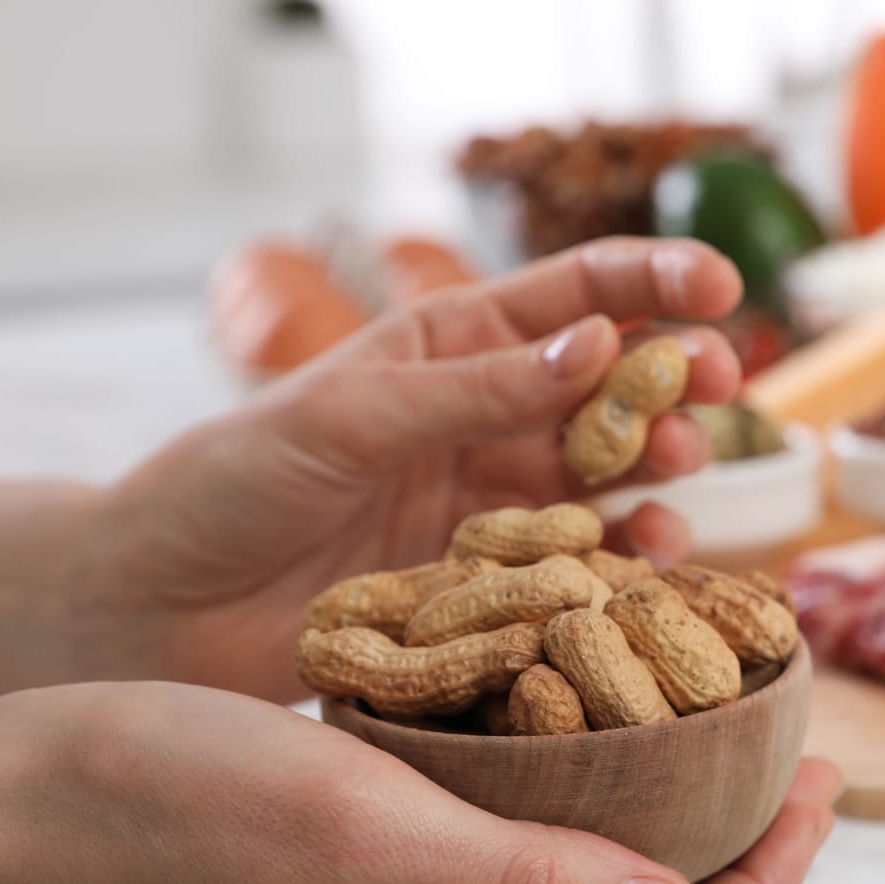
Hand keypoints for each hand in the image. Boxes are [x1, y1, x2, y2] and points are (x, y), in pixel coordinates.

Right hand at [0, 681, 839, 883]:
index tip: (827, 783)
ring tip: (728, 729)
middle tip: (800, 751)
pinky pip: (519, 845)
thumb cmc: (174, 790)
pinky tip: (602, 718)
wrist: (34, 782)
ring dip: (667, 820)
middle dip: (736, 854)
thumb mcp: (358, 820)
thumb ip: (517, 876)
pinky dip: (586, 792)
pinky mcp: (376, 870)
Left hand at [85, 238, 745, 698]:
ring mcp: (494, 496)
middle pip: (616, 381)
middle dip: (679, 375)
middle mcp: (487, 413)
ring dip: (662, 464)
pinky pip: (585, 556)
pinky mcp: (494, 578)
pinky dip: (629, 554)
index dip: (657, 277)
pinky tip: (652, 558)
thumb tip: (598, 342)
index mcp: (450, 343)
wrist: (158, 606)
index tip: (726, 286)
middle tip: (721, 388)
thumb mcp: (347, 417)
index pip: (577, 291)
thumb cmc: (230, 484)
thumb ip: (475, 388)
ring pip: (613, 469)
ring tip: (681, 475)